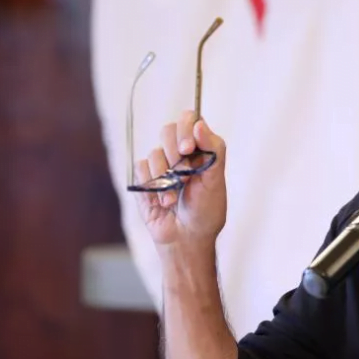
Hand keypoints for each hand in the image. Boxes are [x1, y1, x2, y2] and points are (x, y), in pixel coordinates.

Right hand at [134, 109, 227, 249]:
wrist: (186, 238)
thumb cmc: (206, 211)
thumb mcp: (216, 181)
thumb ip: (212, 150)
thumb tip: (199, 124)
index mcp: (201, 149)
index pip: (190, 120)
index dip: (186, 129)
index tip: (188, 148)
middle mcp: (180, 153)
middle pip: (168, 130)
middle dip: (175, 154)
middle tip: (184, 176)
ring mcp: (161, 164)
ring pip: (155, 152)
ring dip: (166, 178)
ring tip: (175, 197)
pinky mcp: (145, 178)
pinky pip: (142, 167)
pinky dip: (153, 185)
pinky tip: (163, 201)